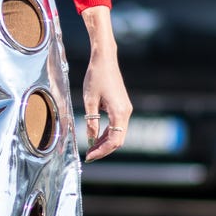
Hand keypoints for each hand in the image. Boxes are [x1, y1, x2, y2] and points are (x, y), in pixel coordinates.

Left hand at [80, 5, 132, 161]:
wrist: (104, 59)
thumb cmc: (96, 77)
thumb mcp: (89, 100)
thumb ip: (91, 121)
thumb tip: (90, 138)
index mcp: (119, 112)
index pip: (114, 140)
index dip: (102, 151)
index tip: (89, 156)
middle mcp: (126, 112)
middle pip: (118, 140)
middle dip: (104, 149)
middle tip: (89, 155)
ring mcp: (125, 109)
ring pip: (118, 133)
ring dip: (105, 142)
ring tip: (90, 148)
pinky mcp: (122, 106)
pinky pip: (117, 125)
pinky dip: (107, 133)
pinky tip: (95, 136)